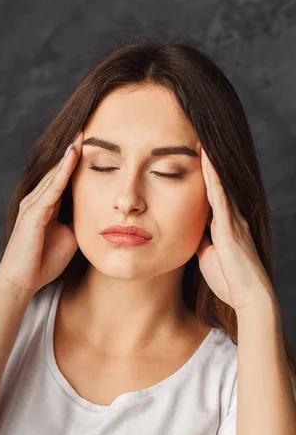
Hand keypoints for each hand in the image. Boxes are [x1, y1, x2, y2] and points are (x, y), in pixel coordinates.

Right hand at [0, 131, 83, 297]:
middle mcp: (38, 199)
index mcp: (47, 205)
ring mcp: (34, 204)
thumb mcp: (69, 237)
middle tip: (87, 126)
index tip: (93, 142)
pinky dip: (63, 172)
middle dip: (72, 149)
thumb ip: (78, 221)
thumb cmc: (44, 262)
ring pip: (54, 174)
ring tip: (82, 134)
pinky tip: (73, 157)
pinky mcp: (34, 213)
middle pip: (58, 169)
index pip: (64, 176)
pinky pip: (52, 188)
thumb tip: (97, 212)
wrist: (22, 282)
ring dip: (69, 154)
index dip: (76, 160)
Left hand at [195, 148, 276, 314]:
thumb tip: (186, 233)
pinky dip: (212, 178)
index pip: (211, 194)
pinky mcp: (230, 227)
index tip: (193, 156)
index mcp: (225, 225)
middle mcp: (231, 218)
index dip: (204, 176)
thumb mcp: (207, 257)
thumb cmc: (228, 281)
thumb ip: (199, 242)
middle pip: (217, 184)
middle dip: (208, 163)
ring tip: (201, 140)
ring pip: (219, 185)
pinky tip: (206, 161)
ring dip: (210, 164)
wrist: (248, 297)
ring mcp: (232, 220)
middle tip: (198, 137)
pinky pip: (219, 197)